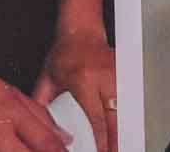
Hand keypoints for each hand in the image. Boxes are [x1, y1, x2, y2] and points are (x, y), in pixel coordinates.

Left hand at [33, 28, 116, 151]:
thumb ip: (42, 101)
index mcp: (83, 80)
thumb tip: (40, 123)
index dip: (101, 140)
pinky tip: (124, 127)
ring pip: (125, 111)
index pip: (96, 118)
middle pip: (115, 119)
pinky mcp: (126, 75)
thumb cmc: (64, 52)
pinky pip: (129, 101)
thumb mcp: (48, 77)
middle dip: (116, 141)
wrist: (81, 29)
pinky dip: (127, 115)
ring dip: (123, 130)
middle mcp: (103, 79)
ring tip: (119, 145)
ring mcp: (117, 76)